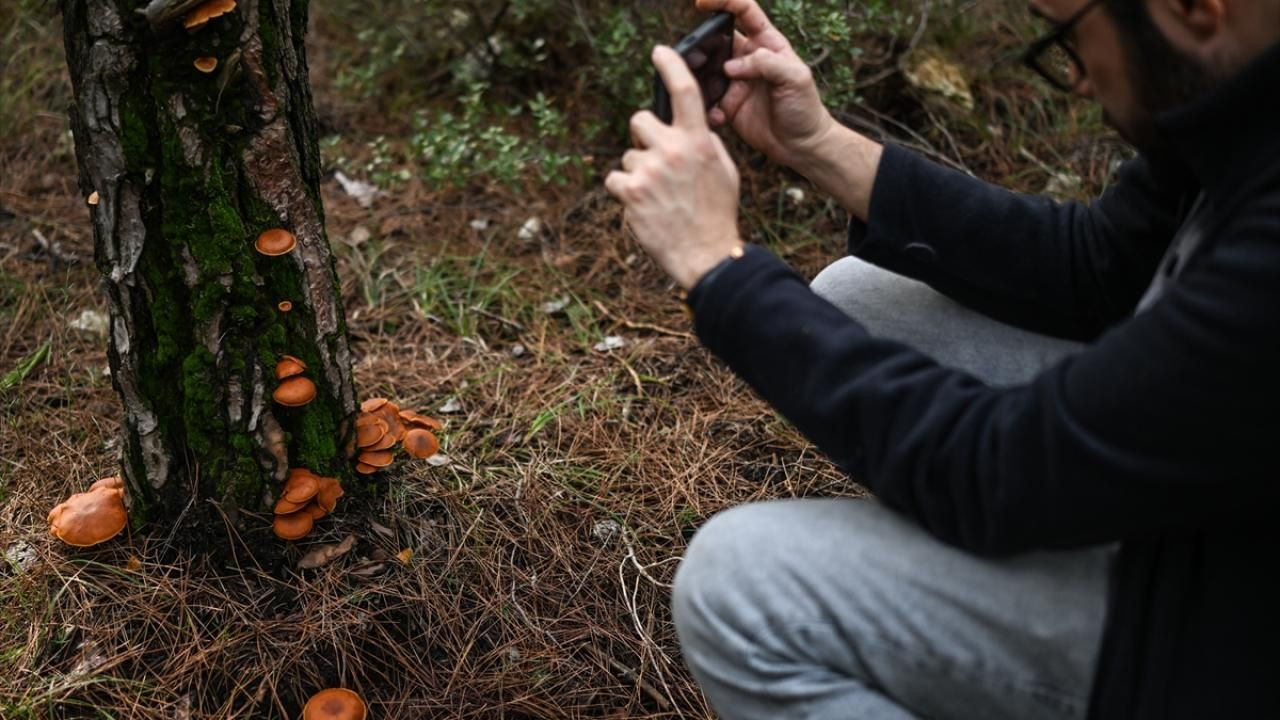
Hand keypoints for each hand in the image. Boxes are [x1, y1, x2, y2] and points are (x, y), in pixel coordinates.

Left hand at [605, 46, 742, 290]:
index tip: (659, 52)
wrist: (706, 254)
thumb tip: (685, 127)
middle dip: (644, 137)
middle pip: (639, 120)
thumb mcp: (724, 170)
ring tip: (658, 197)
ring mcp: (649, 171)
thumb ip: (705, 143)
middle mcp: (672, 150)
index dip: (671, 65)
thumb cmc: (716, 213)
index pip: (684, 92)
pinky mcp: (631, 192)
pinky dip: (624, 192)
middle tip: (656, 160)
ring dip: (637, 173)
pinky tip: (643, 206)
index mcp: (699, 141)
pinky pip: (615, 180)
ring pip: (628, 156)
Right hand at [696, 0, 837, 170]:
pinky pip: (708, 101)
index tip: (702, 2)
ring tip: (704, 90)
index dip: (724, 1)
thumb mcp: (796, 77)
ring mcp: (736, 82)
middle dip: (704, 45)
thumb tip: (731, 65)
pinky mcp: (728, 106)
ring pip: (708, 71)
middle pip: (718, 40)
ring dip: (700, 78)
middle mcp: (749, 59)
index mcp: (767, 43)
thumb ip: (767, 63)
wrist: (802, 145)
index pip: (744, 11)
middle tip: (697, 57)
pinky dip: (707, 107)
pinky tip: (718, 116)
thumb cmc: (805, 107)